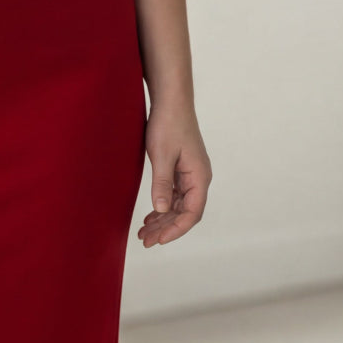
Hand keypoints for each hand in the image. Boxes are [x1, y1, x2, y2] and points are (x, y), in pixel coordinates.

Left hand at [137, 101, 210, 246]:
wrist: (170, 101)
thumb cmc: (168, 124)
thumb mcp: (162, 156)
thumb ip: (162, 184)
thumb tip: (162, 210)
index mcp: (199, 177)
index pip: (192, 213)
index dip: (176, 229)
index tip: (159, 240)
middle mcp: (198, 178)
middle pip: (185, 213)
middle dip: (166, 228)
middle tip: (145, 241)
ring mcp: (190, 174)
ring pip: (178, 205)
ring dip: (162, 220)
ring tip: (143, 233)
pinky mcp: (181, 169)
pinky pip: (174, 195)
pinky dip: (163, 207)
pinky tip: (150, 216)